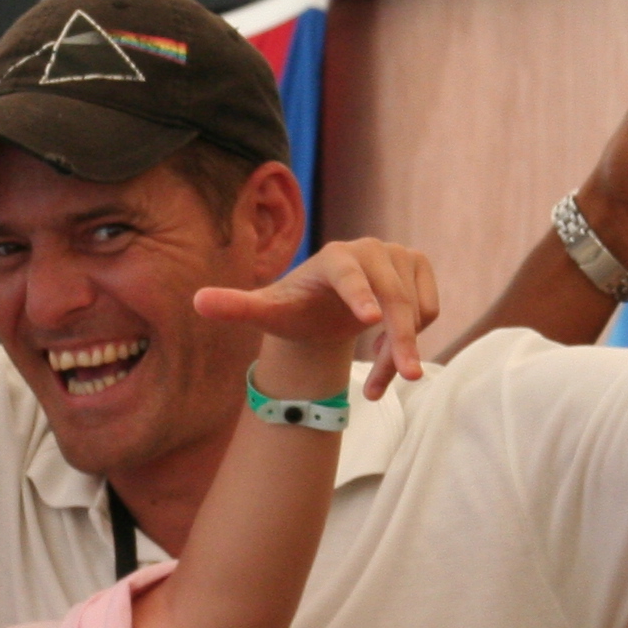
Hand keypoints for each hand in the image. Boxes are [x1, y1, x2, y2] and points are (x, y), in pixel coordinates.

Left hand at [194, 237, 441, 400]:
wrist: (322, 308)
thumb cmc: (294, 310)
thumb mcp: (267, 312)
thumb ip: (236, 306)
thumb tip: (197, 301)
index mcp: (331, 256)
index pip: (348, 274)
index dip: (359, 294)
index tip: (370, 318)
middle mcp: (368, 249)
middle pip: (392, 298)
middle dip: (399, 340)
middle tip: (404, 378)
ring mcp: (398, 254)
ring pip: (415, 309)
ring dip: (399, 350)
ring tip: (376, 379)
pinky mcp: (418, 266)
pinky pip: (430, 308)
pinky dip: (415, 339)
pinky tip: (388, 353)